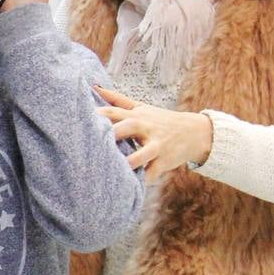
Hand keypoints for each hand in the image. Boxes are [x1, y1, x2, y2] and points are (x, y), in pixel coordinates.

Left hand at [94, 85, 212, 183]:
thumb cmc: (160, 120)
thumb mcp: (141, 108)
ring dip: (132, 160)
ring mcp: (156, 145)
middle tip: (95, 140)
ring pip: (144, 153)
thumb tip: (94, 87)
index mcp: (136, 115)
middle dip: (114, 132)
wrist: (194, 132)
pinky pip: (153, 172)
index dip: (98, 114)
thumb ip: (117, 100)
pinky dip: (143, 179)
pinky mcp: (164, 162)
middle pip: (129, 126)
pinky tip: (131, 187)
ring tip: (119, 167)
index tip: (80, 118)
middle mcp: (146, 128)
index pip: (114, 111)